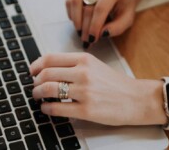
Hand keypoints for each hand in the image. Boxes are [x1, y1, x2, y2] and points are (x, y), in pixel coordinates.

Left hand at [30, 53, 165, 125]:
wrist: (137, 99)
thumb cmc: (115, 84)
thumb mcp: (95, 66)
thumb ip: (74, 65)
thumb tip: (48, 69)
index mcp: (84, 60)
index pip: (50, 58)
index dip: (36, 65)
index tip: (31, 71)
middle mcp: (83, 73)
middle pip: (46, 74)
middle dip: (35, 82)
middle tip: (34, 87)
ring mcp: (85, 92)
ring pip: (48, 90)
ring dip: (37, 94)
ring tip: (38, 97)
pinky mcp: (87, 110)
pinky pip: (57, 108)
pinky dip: (46, 108)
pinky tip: (46, 109)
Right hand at [66, 0, 135, 47]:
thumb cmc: (123, 6)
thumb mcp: (127, 19)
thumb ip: (117, 28)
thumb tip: (102, 34)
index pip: (101, 7)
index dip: (94, 25)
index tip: (92, 39)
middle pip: (88, 7)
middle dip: (86, 27)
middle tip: (87, 40)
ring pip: (76, 2)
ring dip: (77, 21)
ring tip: (81, 33)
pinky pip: (70, 2)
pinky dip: (72, 15)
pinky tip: (80, 23)